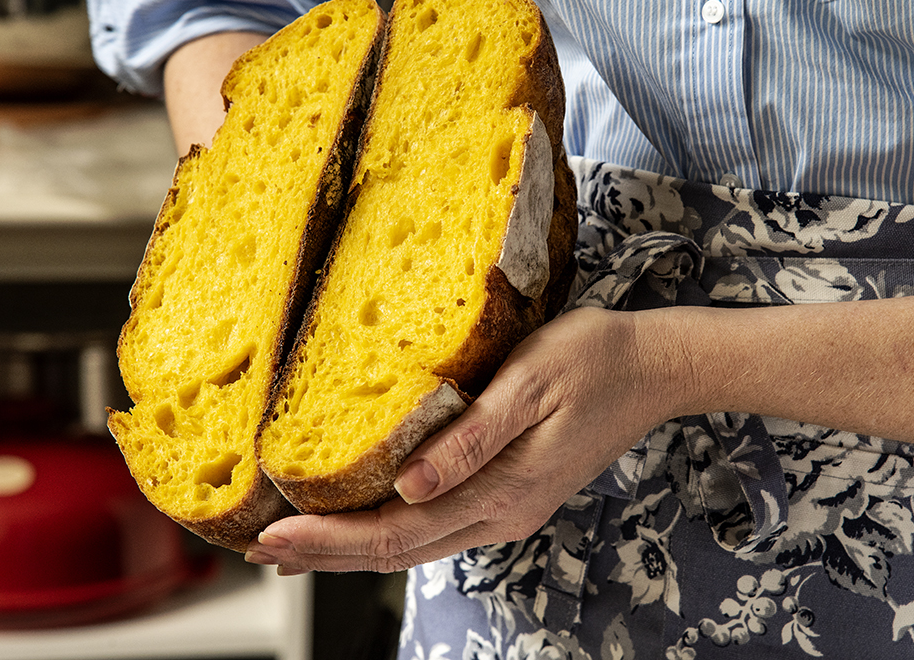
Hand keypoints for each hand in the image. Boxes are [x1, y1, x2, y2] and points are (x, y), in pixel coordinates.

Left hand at [244, 306, 681, 572]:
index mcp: (503, 488)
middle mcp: (502, 512)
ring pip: (415, 546)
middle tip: (260, 550)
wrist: (653, 370)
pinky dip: (388, 532)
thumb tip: (409, 485)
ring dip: (351, 548)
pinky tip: (362, 521)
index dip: (331, 537)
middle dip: (326, 554)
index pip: (398, 529)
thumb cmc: (592, 360)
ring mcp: (509, 509)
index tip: (272, 534)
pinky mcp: (512, 494)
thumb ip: (472, 439)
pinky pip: (437, 528)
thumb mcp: (530, 382)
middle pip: (398, 550)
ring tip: (296, 546)